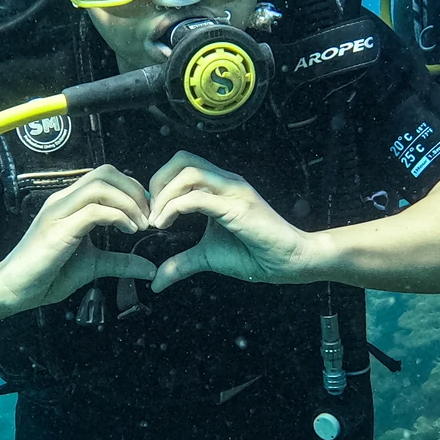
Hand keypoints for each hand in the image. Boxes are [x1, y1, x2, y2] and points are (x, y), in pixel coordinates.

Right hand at [0, 166, 155, 314]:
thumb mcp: (94, 265)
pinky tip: (128, 231)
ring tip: (140, 225)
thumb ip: (121, 262)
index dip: (133, 190)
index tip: (147, 214)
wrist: (15, 290)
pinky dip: (117, 216)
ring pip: (100, 185)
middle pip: (106, 172)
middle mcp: (63, 199)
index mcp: (71, 202)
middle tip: (148, 217)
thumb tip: (150, 268)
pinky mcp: (57, 229)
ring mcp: (58, 211)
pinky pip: (93, 210)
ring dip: (128, 202)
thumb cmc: (49, 275)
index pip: (106, 176)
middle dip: (135, 190)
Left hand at [146, 152, 321, 293]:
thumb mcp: (207, 257)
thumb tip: (156, 281)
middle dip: (158, 182)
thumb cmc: (254, 255)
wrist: (288, 262)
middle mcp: (226, 182)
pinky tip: (166, 225)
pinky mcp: (237, 206)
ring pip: (188, 172)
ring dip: (164, 196)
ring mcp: (233, 191)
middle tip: (151, 212)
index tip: (152, 214)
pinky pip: (198, 197)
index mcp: (219, 186)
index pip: (182, 166)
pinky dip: (175, 208)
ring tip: (157, 221)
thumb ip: (181, 262)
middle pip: (182, 159)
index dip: (160, 184)